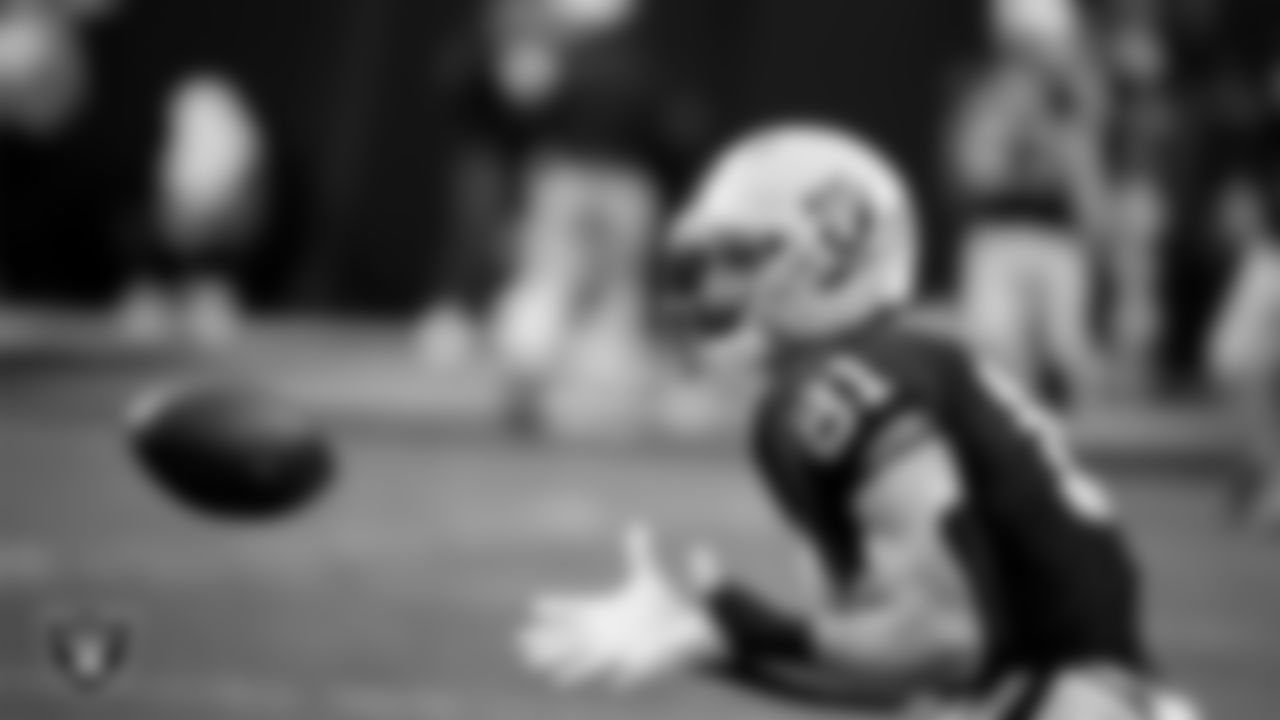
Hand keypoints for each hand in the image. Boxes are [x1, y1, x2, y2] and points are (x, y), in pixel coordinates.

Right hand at [518, 523, 724, 688]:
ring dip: (562, 661)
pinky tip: (592, 678)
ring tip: (540, 665)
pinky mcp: (631, 667)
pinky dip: (607, 674)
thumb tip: (638, 526)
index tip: (536, 604)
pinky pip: (618, 674)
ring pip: (580, 660)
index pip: (572, 609)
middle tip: (522, 641)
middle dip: (545, 640)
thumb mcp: (647, 578)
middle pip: (566, 638)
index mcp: (601, 613)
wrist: (682, 631)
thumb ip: (640, 555)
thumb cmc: (660, 608)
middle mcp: (601, 635)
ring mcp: (614, 654)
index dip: (556, 607)